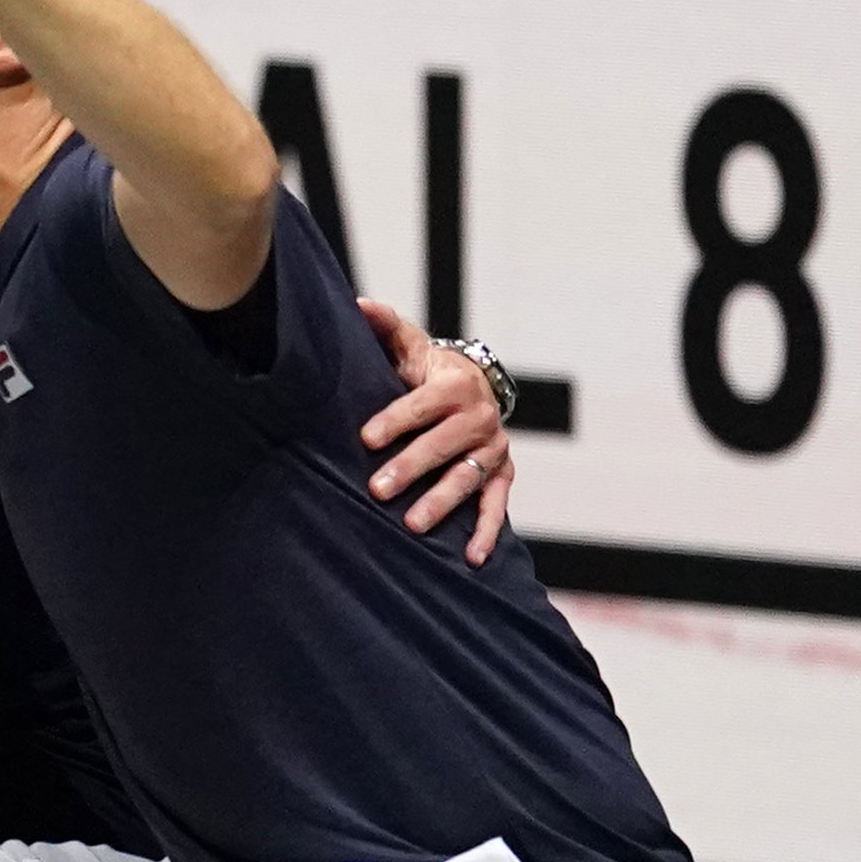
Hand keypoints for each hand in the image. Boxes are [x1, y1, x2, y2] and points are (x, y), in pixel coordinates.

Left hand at [355, 298, 515, 564]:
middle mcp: (480, 416)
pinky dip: (488, 531)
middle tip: (377, 489)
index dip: (395, 420)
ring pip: (468, 477)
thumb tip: (357, 304)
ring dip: (442, 502)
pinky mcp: (502, 473)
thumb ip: (385, 328)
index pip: (423, 404)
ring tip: (411, 525)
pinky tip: (471, 557)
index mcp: (454, 384)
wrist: (472, 389)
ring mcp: (493, 447)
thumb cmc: (427, 372)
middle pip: (444, 444)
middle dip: (410, 466)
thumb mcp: (409, 347)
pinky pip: (498, 504)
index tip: (366, 438)